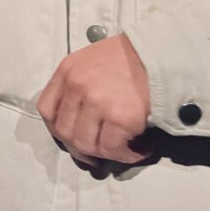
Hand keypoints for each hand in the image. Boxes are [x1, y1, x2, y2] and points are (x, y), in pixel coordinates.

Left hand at [37, 34, 150, 164]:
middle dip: (80, 148)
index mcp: (67, 71)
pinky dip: (126, 156)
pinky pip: (113, 149)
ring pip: (86, 145)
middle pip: (64, 132)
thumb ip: (77, 85)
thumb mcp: (90, 61)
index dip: (57, 129)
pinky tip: (140, 150)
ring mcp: (96, 102)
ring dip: (104, 154)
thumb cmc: (130, 58)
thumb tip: (77, 119)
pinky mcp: (119, 117)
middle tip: (99, 153)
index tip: (71, 137)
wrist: (163, 54)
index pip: (46, 110)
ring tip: (121, 150)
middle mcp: (76, 86)